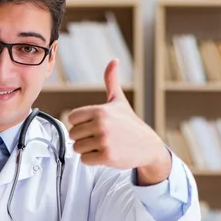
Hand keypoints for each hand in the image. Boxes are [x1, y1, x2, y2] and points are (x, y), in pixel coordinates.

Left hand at [67, 59, 170, 182]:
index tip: (92, 125)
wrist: (148, 146)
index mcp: (100, 110)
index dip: (80, 123)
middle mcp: (101, 124)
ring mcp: (104, 141)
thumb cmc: (129, 123)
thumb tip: (113, 60)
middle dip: (83, 138)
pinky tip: (104, 154)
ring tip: (102, 145)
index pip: (72, 118)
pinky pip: (85, 160)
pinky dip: (92, 160)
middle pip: (73, 134)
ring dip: (87, 149)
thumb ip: (111, 81)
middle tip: (98, 137)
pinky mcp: (106, 156)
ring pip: (77, 148)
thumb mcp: (119, 101)